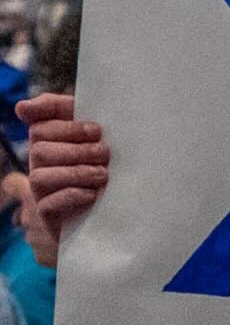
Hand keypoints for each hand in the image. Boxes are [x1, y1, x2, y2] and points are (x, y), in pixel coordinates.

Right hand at [16, 94, 109, 242]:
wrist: (112, 213)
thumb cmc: (102, 168)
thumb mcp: (92, 139)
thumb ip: (66, 113)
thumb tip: (21, 108)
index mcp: (48, 142)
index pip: (40, 126)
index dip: (65, 126)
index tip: (95, 130)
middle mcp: (39, 166)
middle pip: (39, 150)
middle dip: (76, 150)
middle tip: (105, 153)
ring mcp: (40, 192)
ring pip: (40, 177)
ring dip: (76, 173)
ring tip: (103, 174)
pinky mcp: (48, 216)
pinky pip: (49, 204)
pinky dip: (71, 195)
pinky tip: (91, 194)